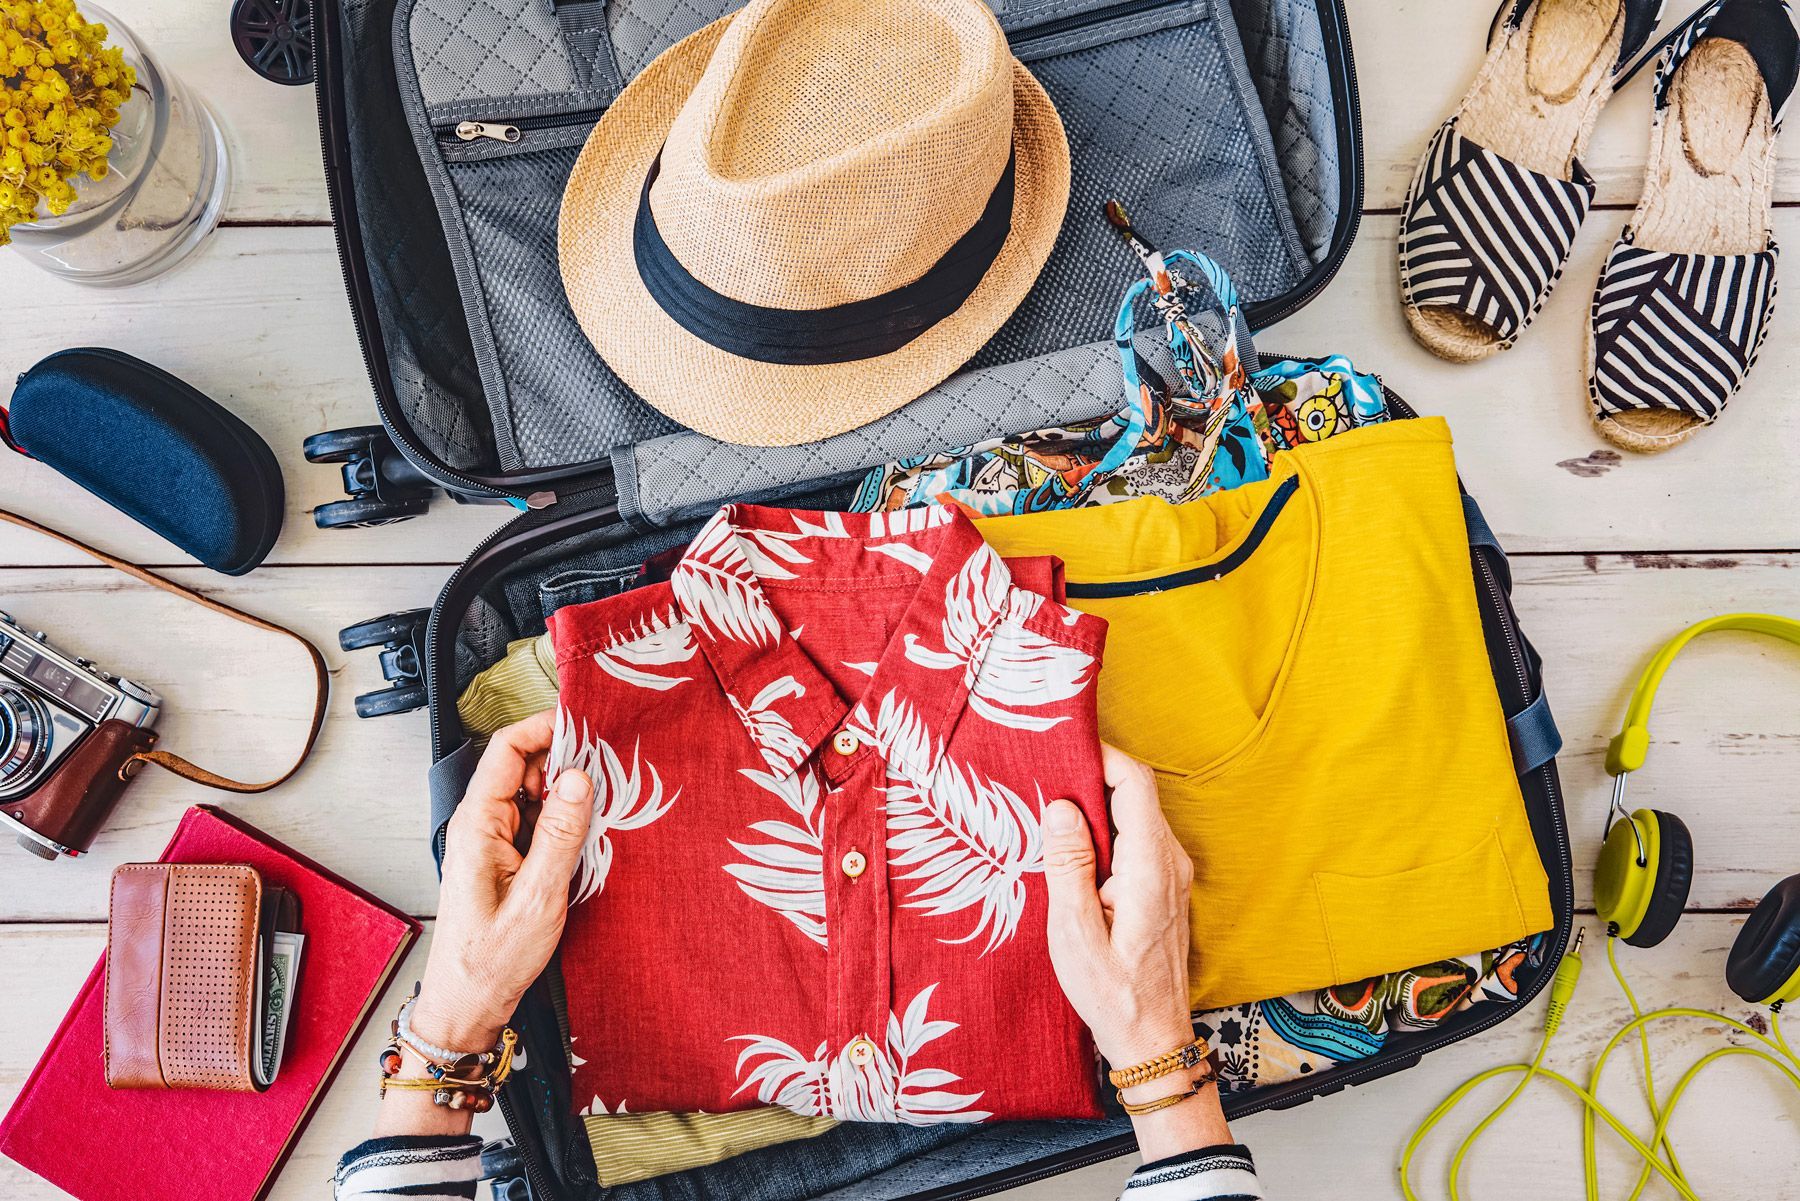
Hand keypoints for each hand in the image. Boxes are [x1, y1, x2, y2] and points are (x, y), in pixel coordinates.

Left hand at [412, 710, 593, 1051]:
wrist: (468, 1006)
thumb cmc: (491, 961)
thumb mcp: (537, 898)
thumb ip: (559, 835)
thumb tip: (580, 778)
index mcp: (477, 824)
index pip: (507, 748)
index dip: (546, 727)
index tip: (587, 726)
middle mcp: (481, 824)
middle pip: (523, 765)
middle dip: (566, 760)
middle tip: (609, 770)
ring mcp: (493, 840)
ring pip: (533, 793)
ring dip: (567, 792)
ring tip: (604, 803)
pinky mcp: (506, 858)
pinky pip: (536, 821)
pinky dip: (563, 819)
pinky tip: (587, 833)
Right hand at [1042, 744, 1194, 1066]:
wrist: (1153, 1039)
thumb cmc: (1111, 993)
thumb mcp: (1074, 933)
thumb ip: (1068, 865)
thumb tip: (1061, 806)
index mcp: (1151, 867)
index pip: (1134, 783)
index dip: (1100, 756)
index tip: (1061, 750)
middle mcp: (1170, 861)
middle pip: (1135, 792)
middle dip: (1090, 777)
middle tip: (1043, 777)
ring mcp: (1172, 873)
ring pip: (1135, 814)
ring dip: (1095, 806)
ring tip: (1049, 813)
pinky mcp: (1165, 885)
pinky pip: (1137, 838)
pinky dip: (1106, 830)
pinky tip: (1073, 848)